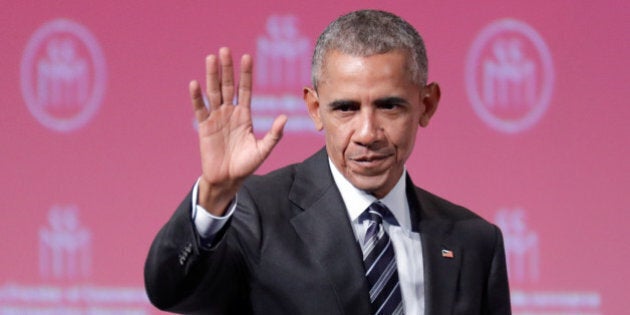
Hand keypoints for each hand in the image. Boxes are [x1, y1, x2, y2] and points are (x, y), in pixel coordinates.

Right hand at [189, 47, 286, 214]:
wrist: (228, 179)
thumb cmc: (246, 166)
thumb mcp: (263, 150)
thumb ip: (274, 135)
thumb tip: (284, 118)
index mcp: (244, 115)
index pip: (245, 89)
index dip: (246, 74)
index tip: (247, 57)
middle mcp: (230, 112)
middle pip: (228, 85)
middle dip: (227, 68)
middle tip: (225, 50)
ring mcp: (216, 118)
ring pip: (213, 92)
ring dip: (212, 76)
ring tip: (211, 58)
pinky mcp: (204, 127)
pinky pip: (200, 109)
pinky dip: (197, 97)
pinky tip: (195, 84)